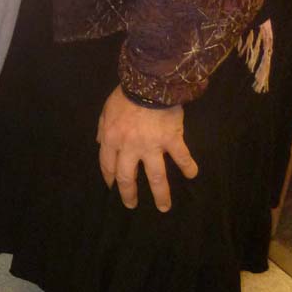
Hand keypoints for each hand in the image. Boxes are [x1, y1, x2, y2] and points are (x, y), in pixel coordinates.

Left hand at [96, 85, 198, 211]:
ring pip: (155, 176)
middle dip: (129, 194)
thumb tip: (98, 143)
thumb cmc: (124, 96)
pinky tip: (192, 175)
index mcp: (111, 139)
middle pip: (128, 177)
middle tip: (131, 205)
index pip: (107, 165)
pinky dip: (188, 167)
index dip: (109, 178)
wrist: (148, 84)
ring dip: (160, 194)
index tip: (112, 187)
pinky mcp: (171, 140)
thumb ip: (102, 128)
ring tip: (163, 207)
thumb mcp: (106, 110)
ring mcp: (152, 145)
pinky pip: (181, 157)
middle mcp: (130, 147)